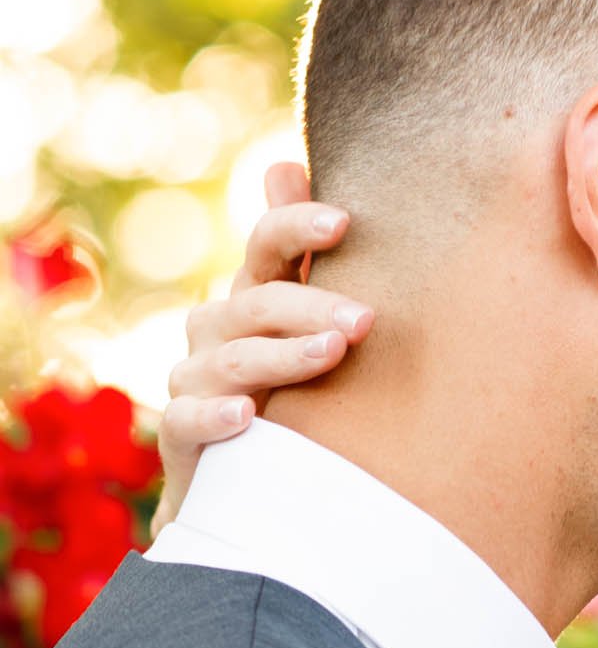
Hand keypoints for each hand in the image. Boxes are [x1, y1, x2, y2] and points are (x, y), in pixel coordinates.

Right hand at [153, 161, 373, 533]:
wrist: (237, 484)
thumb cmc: (284, 391)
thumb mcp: (298, 322)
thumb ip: (298, 255)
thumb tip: (285, 163)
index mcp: (252, 296)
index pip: (266, 245)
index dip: (296, 226)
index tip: (343, 222)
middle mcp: (216, 328)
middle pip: (259, 303)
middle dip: (314, 305)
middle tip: (367, 318)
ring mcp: (194, 378)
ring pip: (235, 358)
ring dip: (286, 355)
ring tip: (331, 352)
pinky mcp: (180, 433)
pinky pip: (190, 419)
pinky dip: (216, 415)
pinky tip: (247, 415)